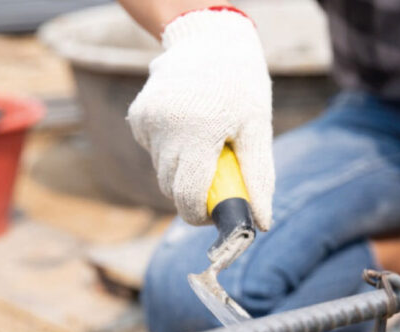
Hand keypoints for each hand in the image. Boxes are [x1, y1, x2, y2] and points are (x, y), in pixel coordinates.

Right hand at [127, 7, 274, 229]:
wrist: (210, 40)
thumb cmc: (241, 87)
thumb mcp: (257, 129)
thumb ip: (258, 178)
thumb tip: (261, 223)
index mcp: (199, 133)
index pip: (187, 196)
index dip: (199, 215)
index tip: (214, 215)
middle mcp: (166, 127)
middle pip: (170, 188)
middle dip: (192, 194)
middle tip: (217, 178)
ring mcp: (148, 121)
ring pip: (161, 170)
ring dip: (181, 169)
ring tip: (204, 143)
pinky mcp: (138, 116)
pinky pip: (153, 150)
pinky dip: (169, 149)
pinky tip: (187, 126)